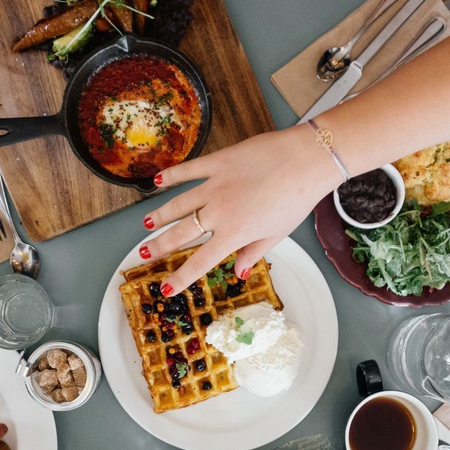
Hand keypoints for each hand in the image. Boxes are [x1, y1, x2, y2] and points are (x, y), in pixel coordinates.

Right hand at [140, 126, 340, 293]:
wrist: (305, 160)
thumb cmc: (296, 199)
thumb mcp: (277, 234)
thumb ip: (254, 253)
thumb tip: (239, 272)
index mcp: (234, 234)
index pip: (200, 261)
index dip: (181, 277)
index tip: (166, 289)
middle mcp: (218, 212)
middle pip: (181, 233)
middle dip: (160, 246)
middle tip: (144, 254)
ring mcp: (215, 185)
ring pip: (178, 203)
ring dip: (160, 215)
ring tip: (146, 224)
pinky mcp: (218, 162)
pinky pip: (189, 170)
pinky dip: (172, 176)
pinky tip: (158, 181)